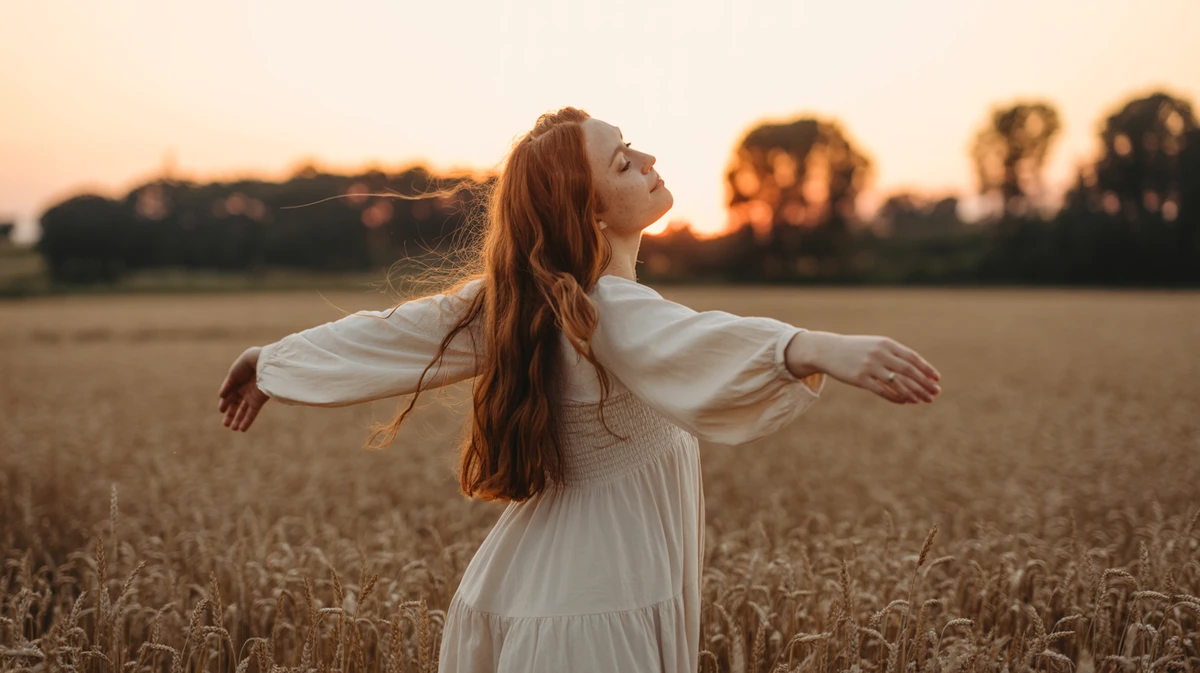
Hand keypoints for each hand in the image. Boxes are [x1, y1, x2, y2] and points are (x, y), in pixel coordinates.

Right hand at [217, 346, 270, 430]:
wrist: (262, 361)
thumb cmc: (247, 364)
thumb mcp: (233, 374)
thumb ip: (227, 386)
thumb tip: (221, 396)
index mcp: (237, 382)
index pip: (229, 396)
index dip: (225, 404)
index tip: (221, 409)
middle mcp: (244, 390)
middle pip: (236, 405)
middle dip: (230, 414)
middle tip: (225, 424)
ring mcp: (252, 396)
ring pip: (244, 411)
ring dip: (238, 420)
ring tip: (232, 428)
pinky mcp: (259, 400)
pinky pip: (252, 413)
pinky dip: (247, 421)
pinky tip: (241, 429)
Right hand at [815, 332, 941, 403]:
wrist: (828, 350)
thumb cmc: (856, 349)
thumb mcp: (876, 345)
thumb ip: (894, 354)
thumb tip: (916, 369)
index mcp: (886, 344)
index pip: (912, 358)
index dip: (926, 369)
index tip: (937, 380)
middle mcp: (879, 354)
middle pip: (908, 371)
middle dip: (924, 383)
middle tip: (935, 393)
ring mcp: (869, 366)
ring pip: (898, 383)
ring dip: (914, 393)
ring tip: (924, 400)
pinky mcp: (860, 379)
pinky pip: (883, 391)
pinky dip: (897, 397)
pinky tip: (906, 402)